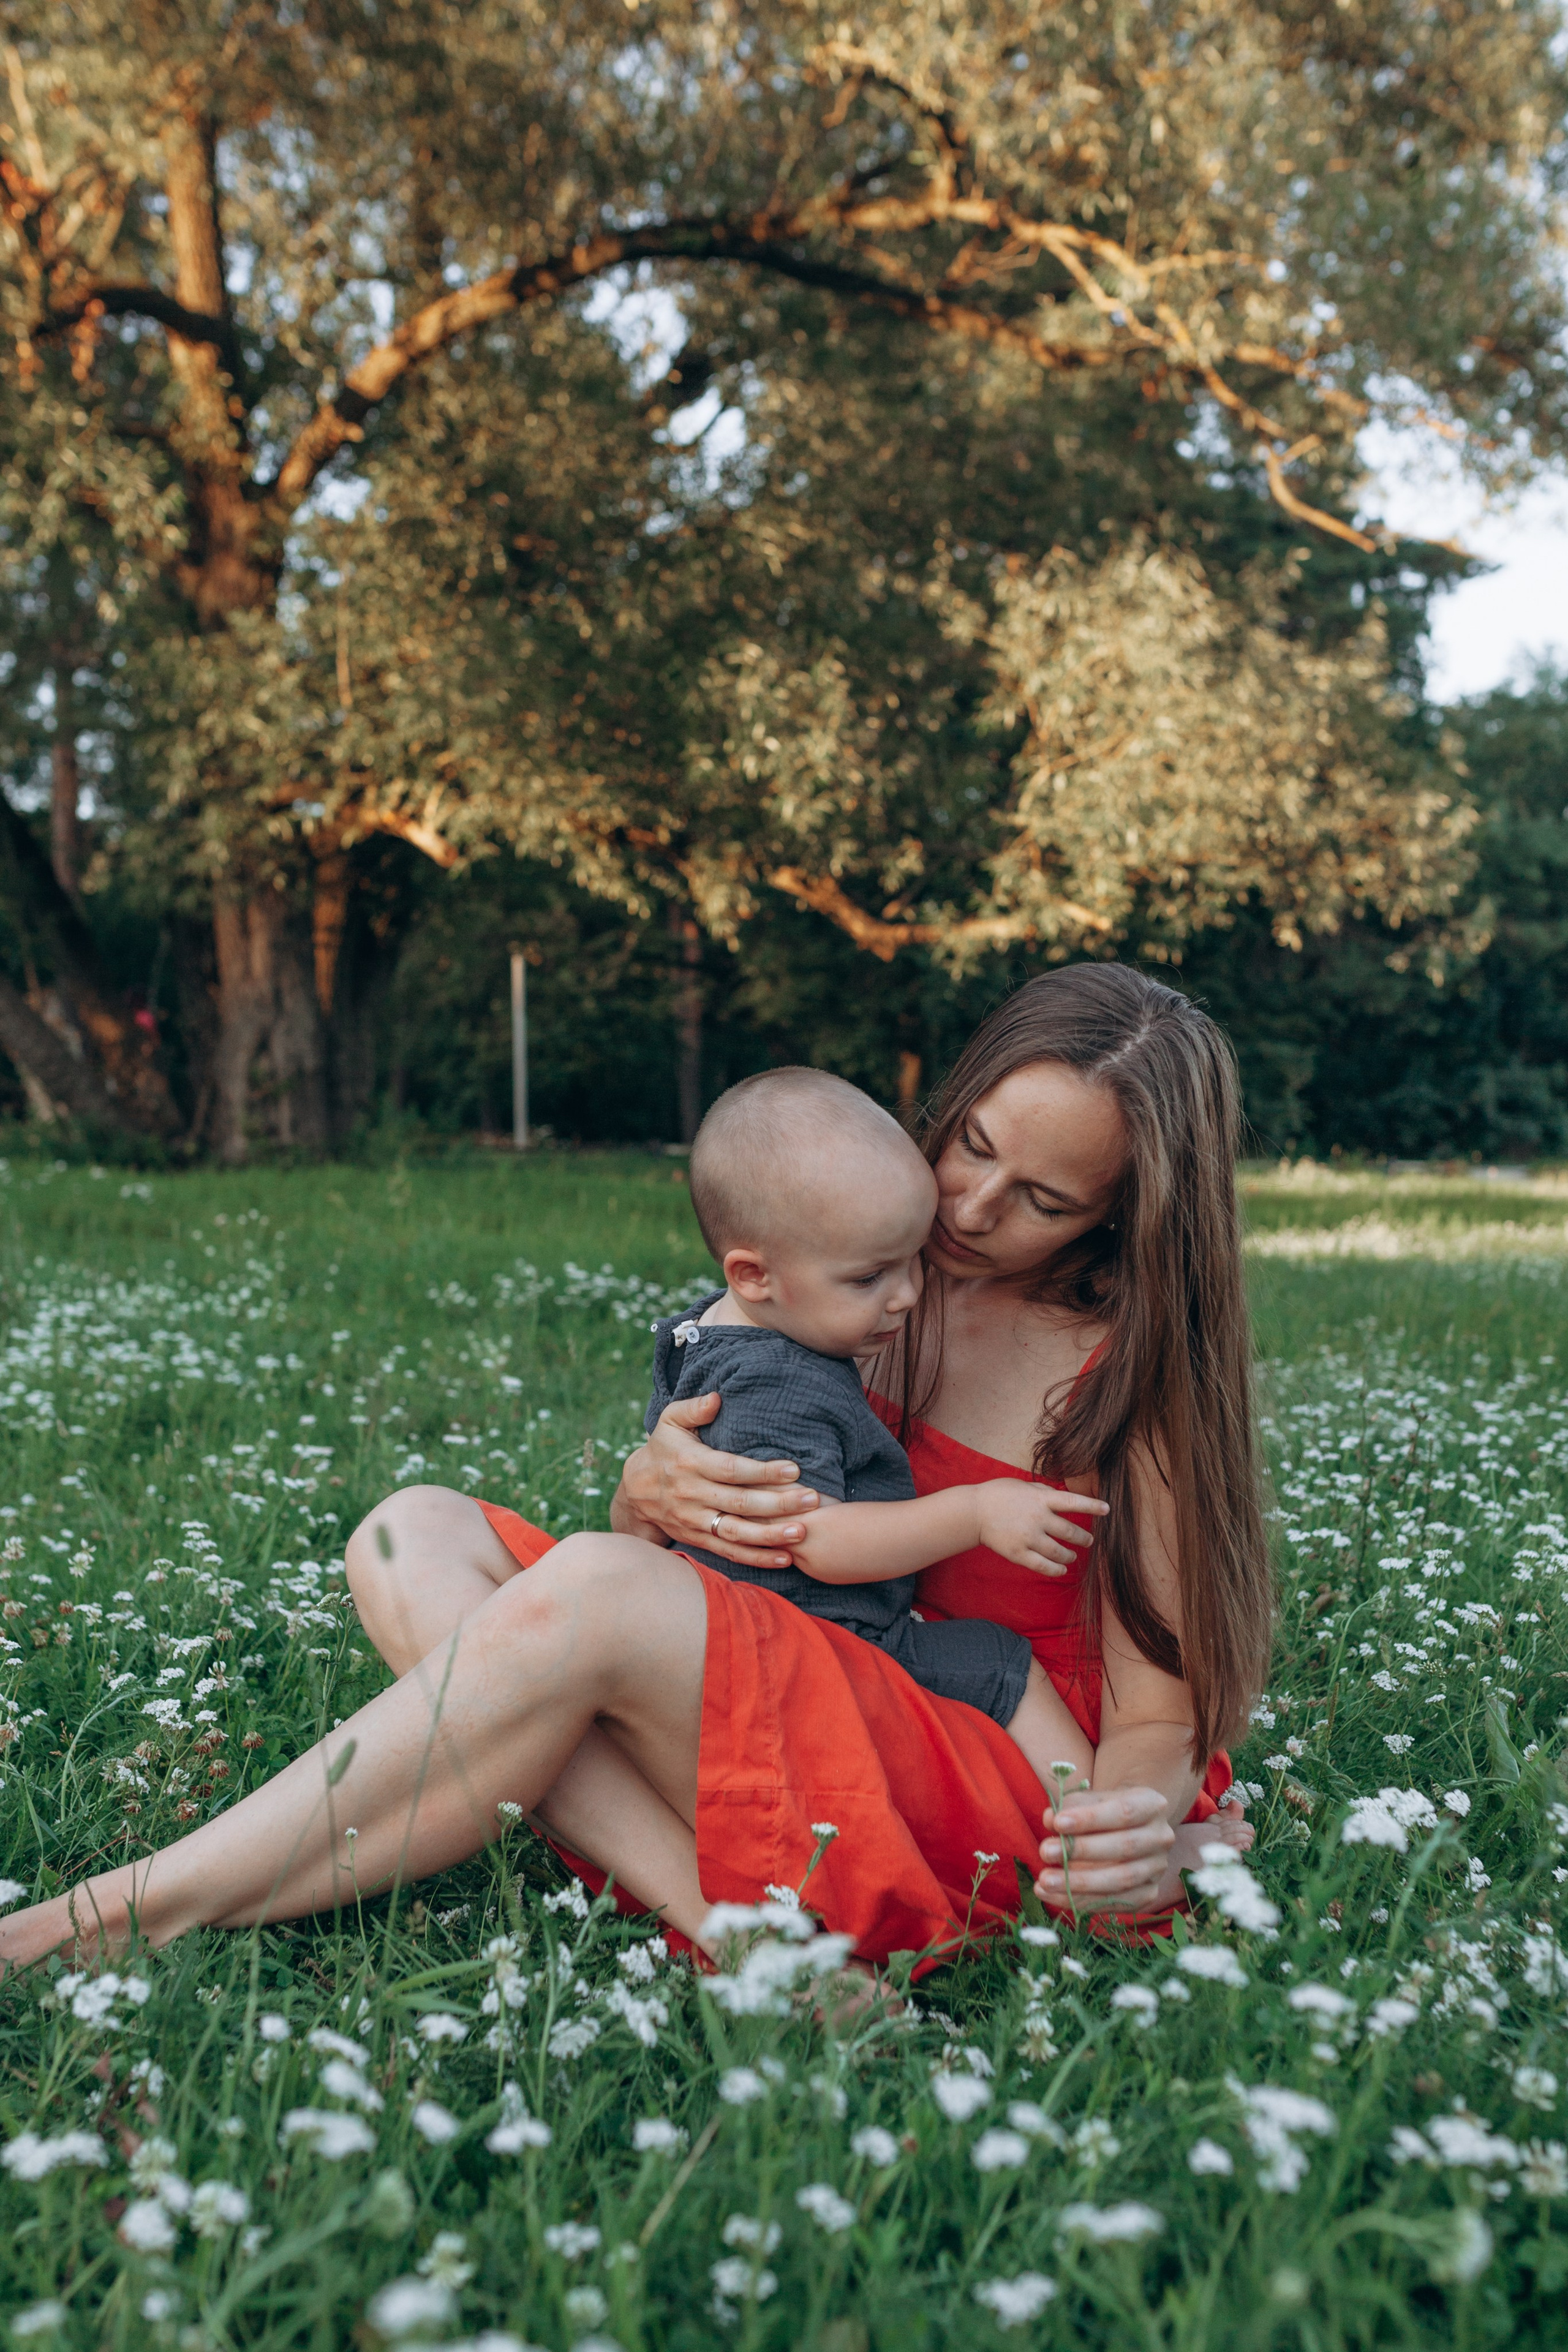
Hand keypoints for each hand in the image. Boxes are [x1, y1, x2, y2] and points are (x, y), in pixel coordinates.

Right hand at [614, 1392, 819, 1570]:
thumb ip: (693, 1408)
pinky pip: (730, 1552)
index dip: (762, 1471)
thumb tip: (717, 1398)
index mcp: (691, 1464)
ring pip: (736, 1533)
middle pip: (740, 1503)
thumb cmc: (663, 1450)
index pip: (731, 1470)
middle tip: (812, 1499)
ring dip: (771, 1535)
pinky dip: (757, 1558)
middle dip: (778, 1503)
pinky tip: (785, 1558)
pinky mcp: (698, 1540)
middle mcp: (693, 1495)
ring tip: (802, 1531)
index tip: (793, 1469)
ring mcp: (695, 1521)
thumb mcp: (669, 1422)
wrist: (635, 1492)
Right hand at [975, 1479, 1107, 1574]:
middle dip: (1084, 1538)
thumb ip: (1044, 1492)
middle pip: (1070, 1531)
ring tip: (1073, 1556)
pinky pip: (1043, 1566)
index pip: (1073, 1502)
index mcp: (1040, 1498)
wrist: (974, 1511)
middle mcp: (1037, 1518)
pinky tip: (1062, 1569)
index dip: (1092, 1506)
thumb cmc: (999, 1494)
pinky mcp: (1018, 1553)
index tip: (1107, 1510)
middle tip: (1089, 1541)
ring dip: (1071, 1555)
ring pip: (1059, 1551)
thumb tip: (1064, 1499)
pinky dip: (1056, 1569)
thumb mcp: (1024, 1486)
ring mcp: (1028, 1537)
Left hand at [1033, 1785, 1175, 1915]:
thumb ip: (1072, 1806)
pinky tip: (1052, 1896)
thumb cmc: (1105, 1810)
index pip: (1123, 1812)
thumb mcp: (1091, 1800)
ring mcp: (1157, 1869)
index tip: (1057, 1823)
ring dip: (1078, 1883)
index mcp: (1152, 1805)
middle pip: (1124, 1847)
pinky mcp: (1148, 1894)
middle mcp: (1161, 1837)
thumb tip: (1050, 1819)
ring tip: (1044, 1881)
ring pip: (1120, 1880)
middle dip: (1081, 1851)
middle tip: (1045, 1851)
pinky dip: (1081, 1902)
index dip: (1090, 1819)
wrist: (1130, 1830)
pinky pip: (1114, 1903)